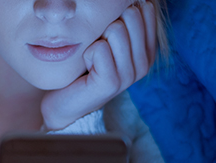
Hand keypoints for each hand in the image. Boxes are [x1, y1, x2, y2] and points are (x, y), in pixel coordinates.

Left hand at [41, 2, 156, 129]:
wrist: (67, 101)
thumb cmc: (87, 65)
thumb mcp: (109, 38)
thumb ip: (123, 18)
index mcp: (148, 49)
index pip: (145, 8)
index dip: (120, 13)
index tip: (109, 34)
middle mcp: (145, 62)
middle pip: (131, 15)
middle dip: (107, 26)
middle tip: (99, 49)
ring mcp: (130, 75)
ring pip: (116, 29)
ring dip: (96, 40)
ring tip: (93, 60)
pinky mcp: (112, 83)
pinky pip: (99, 48)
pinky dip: (87, 54)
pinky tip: (87, 68)